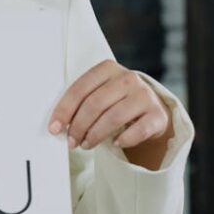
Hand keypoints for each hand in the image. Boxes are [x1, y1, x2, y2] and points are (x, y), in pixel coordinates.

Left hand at [48, 59, 170, 152]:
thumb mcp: (99, 95)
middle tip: (72, 142)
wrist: (150, 110)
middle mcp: (128, 78)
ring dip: (96, 135)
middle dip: (79, 126)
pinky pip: (138, 130)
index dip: (64, 110)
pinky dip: (124, 139)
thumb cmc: (116, 103)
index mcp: (108, 69)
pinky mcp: (158, 114)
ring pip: (113, 117)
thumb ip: (81, 104)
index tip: (54, 128)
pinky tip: (115, 143)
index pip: (80, 89)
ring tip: (87, 145)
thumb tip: (58, 126)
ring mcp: (145, 95)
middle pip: (95, 104)